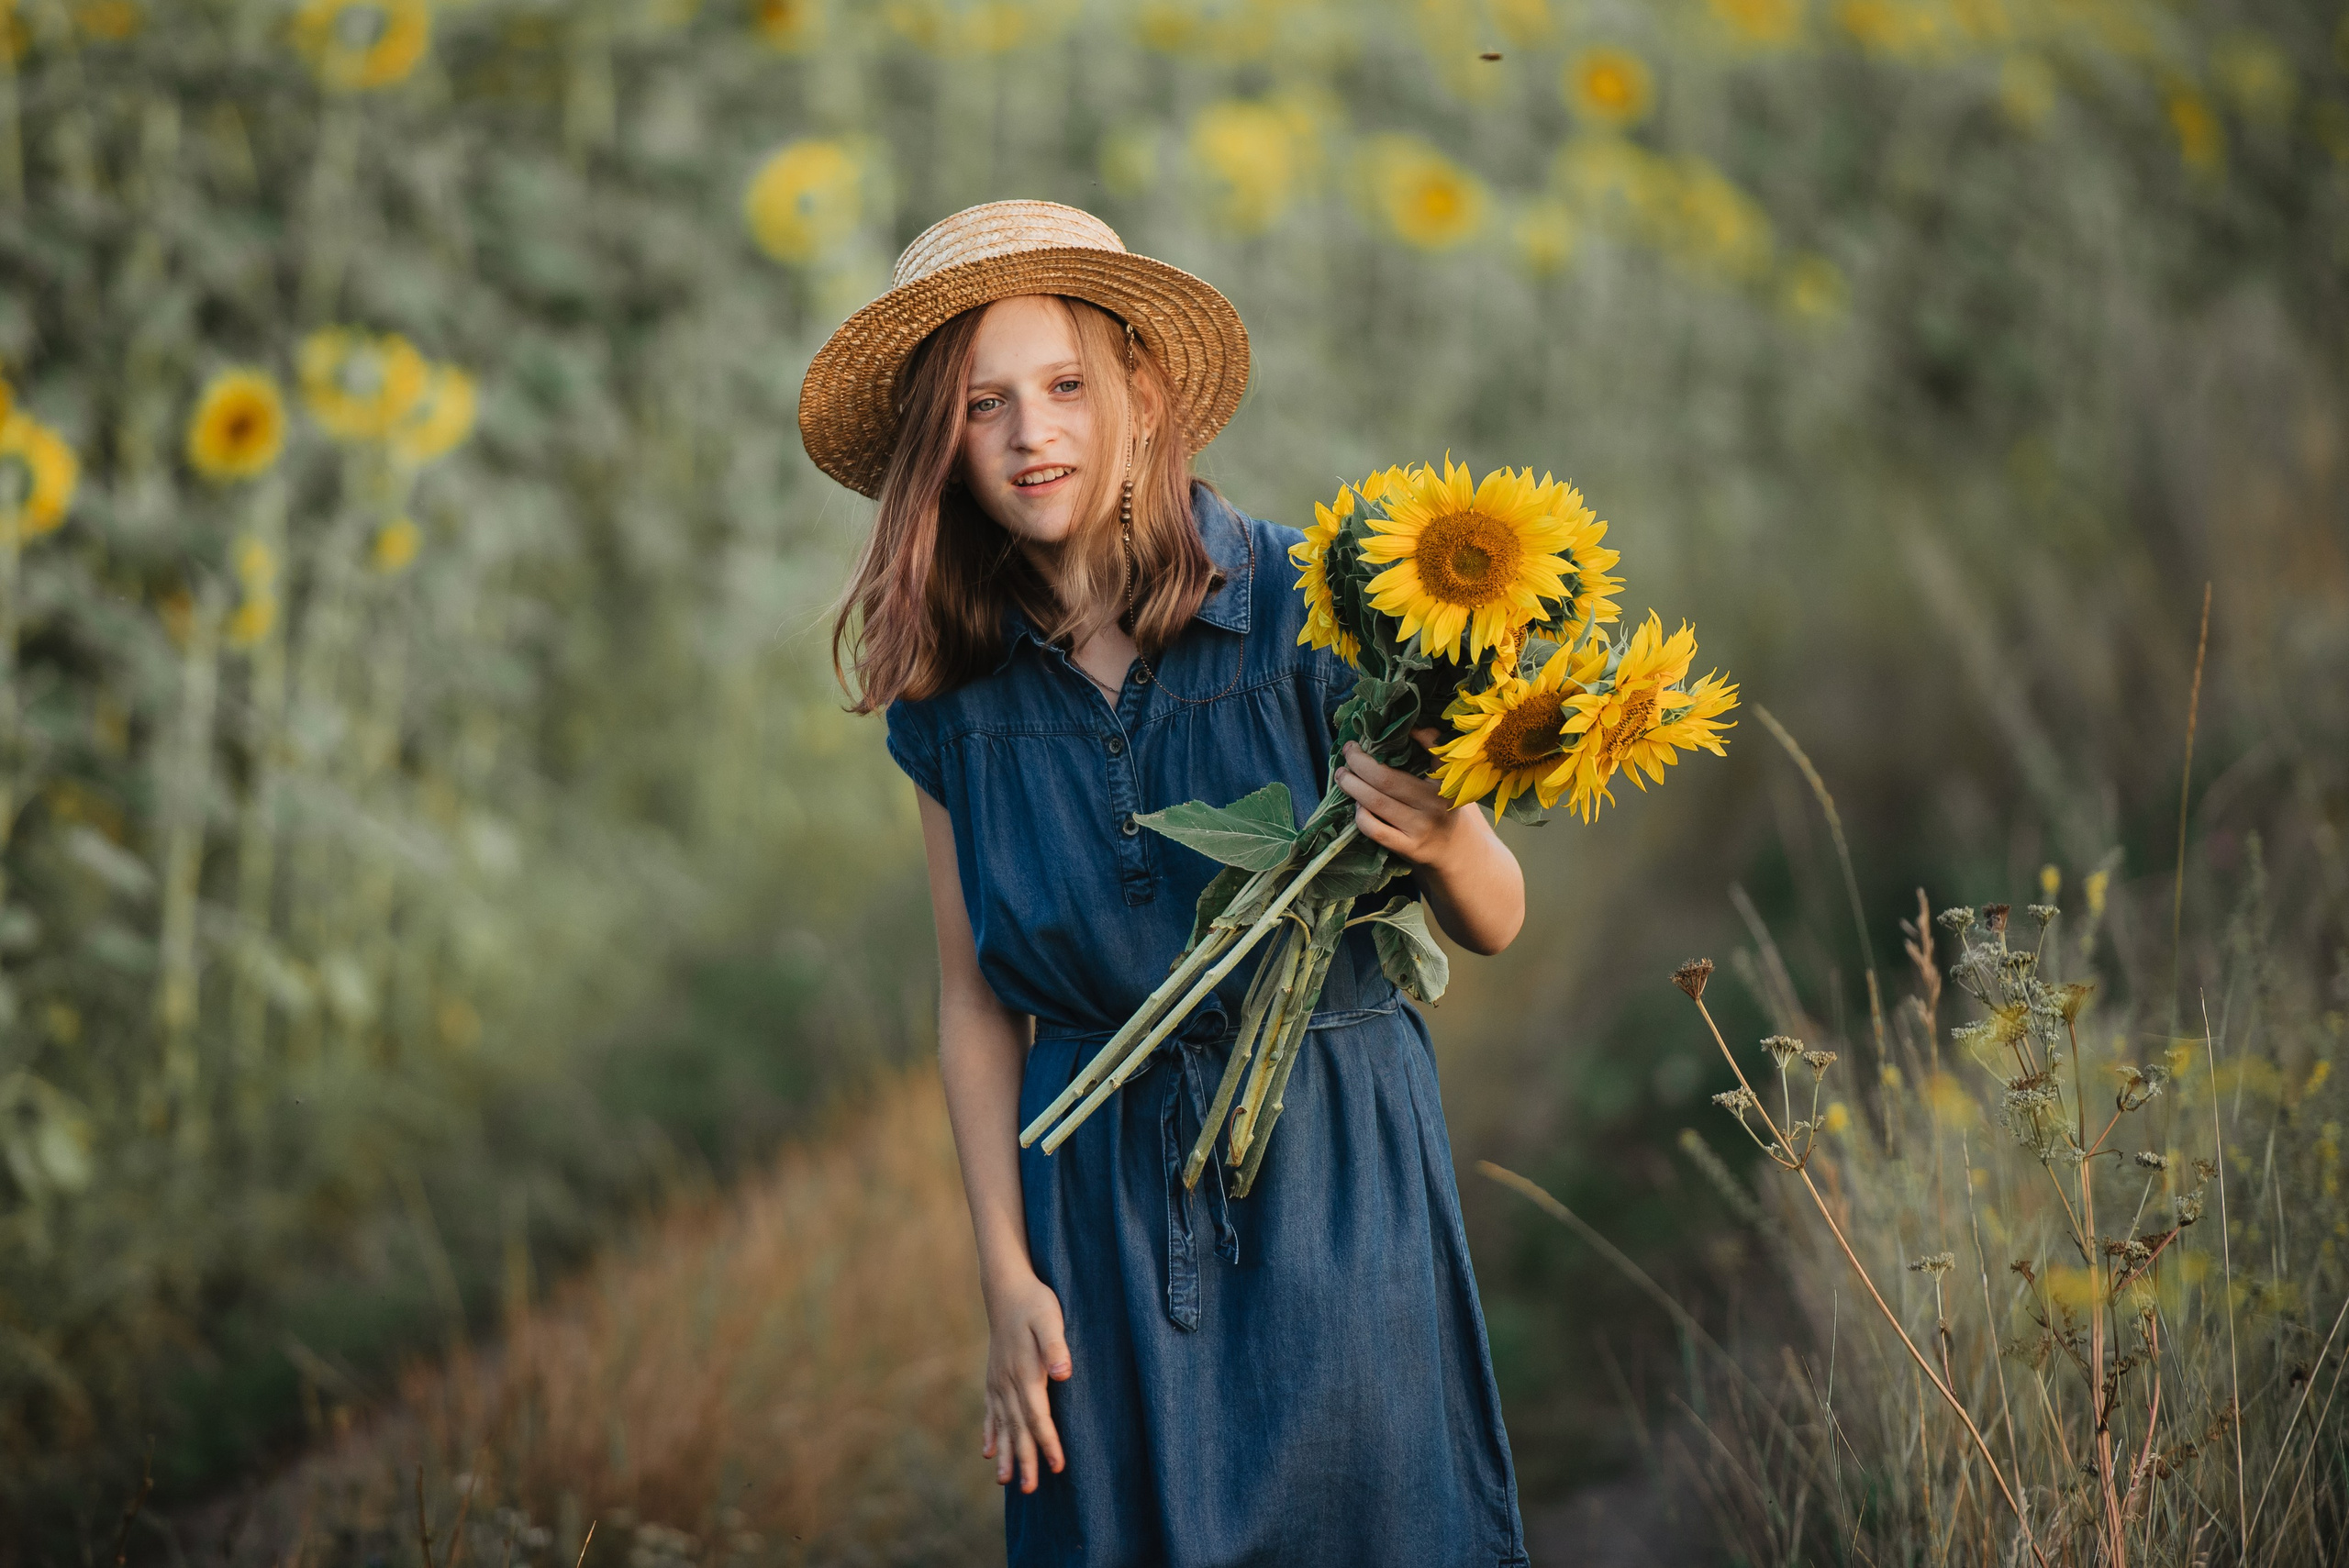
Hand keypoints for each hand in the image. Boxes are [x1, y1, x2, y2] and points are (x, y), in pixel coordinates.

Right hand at [981, 1268, 1071, 1491]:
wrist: (1006, 1287)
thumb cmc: (1034, 1302)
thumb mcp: (1051, 1318)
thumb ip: (1056, 1346)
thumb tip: (1062, 1374)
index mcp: (1025, 1374)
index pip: (1038, 1417)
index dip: (1048, 1443)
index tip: (1058, 1467)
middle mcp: (1008, 1383)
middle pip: (1018, 1429)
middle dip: (1025, 1460)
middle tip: (1030, 1490)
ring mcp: (998, 1381)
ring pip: (1002, 1425)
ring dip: (1005, 1453)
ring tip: (1005, 1481)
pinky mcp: (994, 1376)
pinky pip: (990, 1411)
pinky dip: (989, 1432)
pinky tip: (987, 1450)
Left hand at [1333, 731, 1466, 870]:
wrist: (1454, 851)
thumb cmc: (1440, 806)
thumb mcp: (1445, 781)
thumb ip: (1431, 756)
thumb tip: (1405, 727)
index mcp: (1447, 781)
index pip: (1435, 751)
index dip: (1419, 735)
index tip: (1394, 727)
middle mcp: (1435, 804)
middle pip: (1387, 779)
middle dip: (1360, 762)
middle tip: (1349, 750)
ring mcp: (1421, 827)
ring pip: (1376, 802)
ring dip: (1352, 785)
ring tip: (1342, 774)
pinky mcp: (1409, 847)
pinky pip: (1375, 829)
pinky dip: (1360, 815)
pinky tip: (1356, 805)